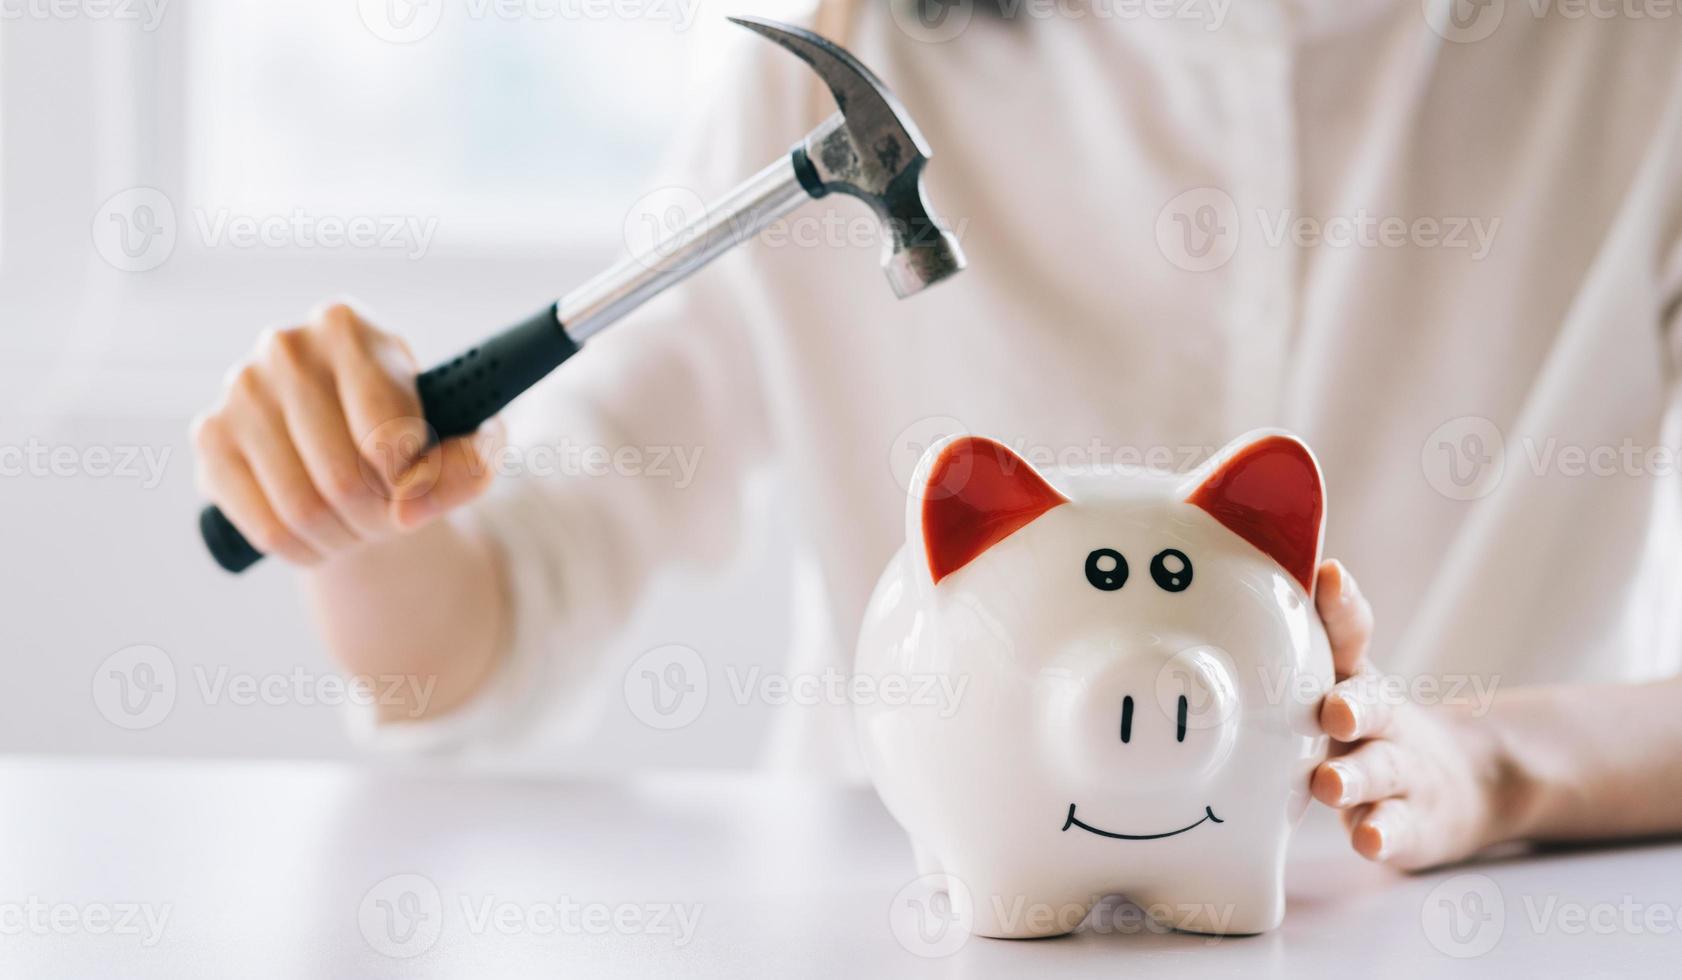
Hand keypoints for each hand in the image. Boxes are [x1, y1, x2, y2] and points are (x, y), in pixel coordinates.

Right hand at [191, 303, 502, 565]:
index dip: (412, 484)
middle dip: (377, 519)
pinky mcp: (210, 437)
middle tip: (391, 518)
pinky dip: (303, 549)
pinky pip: (265, 527)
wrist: (349, 439)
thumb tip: (408, 509)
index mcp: (347, 327)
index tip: (418, 487)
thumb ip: (471, 463)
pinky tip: (321, 534)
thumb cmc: (412, 430)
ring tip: (361, 526)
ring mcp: (239, 391)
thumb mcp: (464, 436)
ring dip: (343, 539)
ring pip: (301, 509)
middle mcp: (285, 348)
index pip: (386, 438)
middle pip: (342, 480)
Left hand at [1309, 561, 1510, 869]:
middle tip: (1332, 711)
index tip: (1329, 575)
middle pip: (1371, 705)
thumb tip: (1243, 593)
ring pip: (1380, 771)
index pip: (1350, 634)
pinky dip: (1382, 834)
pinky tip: (1367, 839)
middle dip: (1352, 705)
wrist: (1468, 781)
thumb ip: (1309, 644)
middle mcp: (1381, 720)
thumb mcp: (1343, 681)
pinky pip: (1395, 829)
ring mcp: (1401, 771)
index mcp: (1354, 678)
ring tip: (1330, 784)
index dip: (1341, 606)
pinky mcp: (1412, 822)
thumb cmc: (1368, 725)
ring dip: (1355, 777)